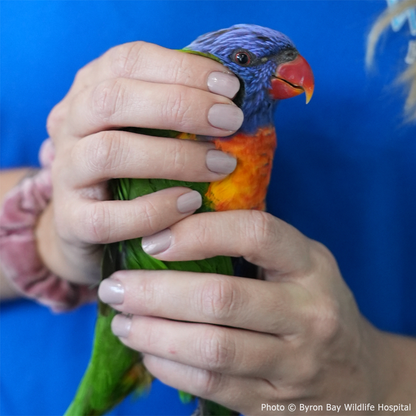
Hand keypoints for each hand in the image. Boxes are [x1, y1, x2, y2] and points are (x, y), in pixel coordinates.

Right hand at [39, 41, 241, 284]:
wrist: (93, 223)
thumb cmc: (134, 168)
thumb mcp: (148, 129)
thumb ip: (177, 110)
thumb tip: (233, 99)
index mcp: (92, 91)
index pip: (128, 61)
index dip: (181, 69)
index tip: (230, 88)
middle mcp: (70, 125)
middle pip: (112, 99)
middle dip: (180, 105)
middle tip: (230, 122)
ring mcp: (65, 173)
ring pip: (108, 153)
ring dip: (173, 157)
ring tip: (221, 165)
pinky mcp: (72, 220)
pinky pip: (108, 217)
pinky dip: (153, 210)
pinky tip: (190, 204)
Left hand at [98, 210, 394, 413]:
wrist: (359, 377)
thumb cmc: (315, 305)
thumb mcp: (301, 264)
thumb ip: (253, 245)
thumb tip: (175, 227)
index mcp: (312, 266)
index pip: (257, 235)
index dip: (201, 232)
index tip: (154, 239)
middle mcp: (309, 313)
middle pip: (222, 298)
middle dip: (156, 292)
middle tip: (114, 285)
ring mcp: (294, 364)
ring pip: (211, 348)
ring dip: (155, 334)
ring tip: (122, 321)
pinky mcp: (274, 404)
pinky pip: (212, 386)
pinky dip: (171, 368)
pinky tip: (149, 353)